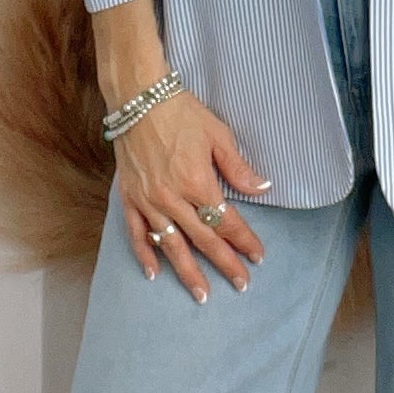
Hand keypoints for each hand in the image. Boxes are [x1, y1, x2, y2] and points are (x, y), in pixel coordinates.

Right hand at [117, 89, 268, 299]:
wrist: (139, 98)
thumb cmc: (181, 113)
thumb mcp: (218, 135)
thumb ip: (238, 168)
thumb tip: (263, 189)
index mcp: (198, 183)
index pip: (226, 221)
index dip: (244, 240)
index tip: (258, 256)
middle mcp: (172, 198)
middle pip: (203, 240)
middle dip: (224, 264)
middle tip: (241, 284)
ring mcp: (149, 201)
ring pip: (170, 245)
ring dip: (188, 272)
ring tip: (202, 295)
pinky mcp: (130, 197)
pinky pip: (136, 233)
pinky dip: (144, 254)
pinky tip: (154, 274)